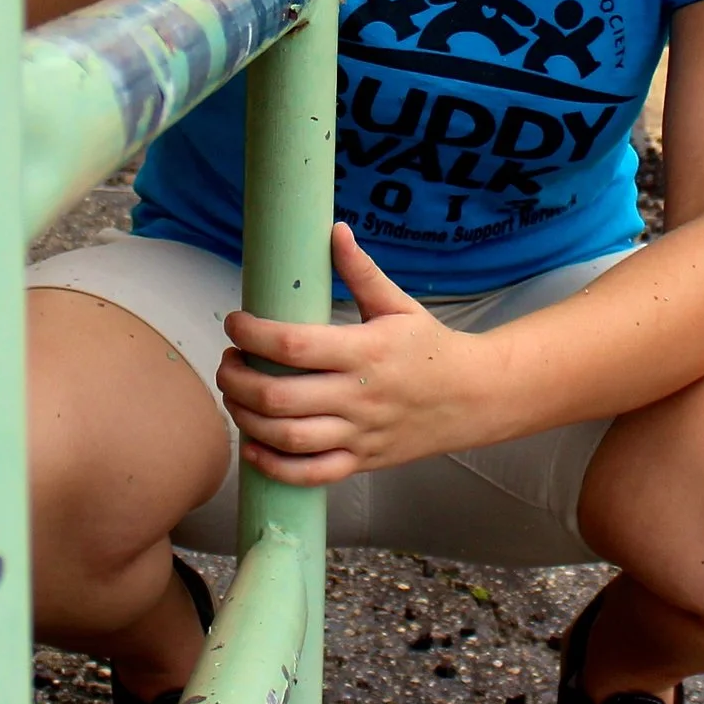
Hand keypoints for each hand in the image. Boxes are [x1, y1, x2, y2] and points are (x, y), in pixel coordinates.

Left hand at [216, 225, 493, 485]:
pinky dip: (274, 465)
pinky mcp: (363, 462)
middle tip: (227, 361)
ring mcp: (360, 434)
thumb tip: (334, 229)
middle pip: (278, 397)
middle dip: (237, 379)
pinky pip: (311, 474)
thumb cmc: (431, 348)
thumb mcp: (399, 305)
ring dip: (247, 418)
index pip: (292, 345)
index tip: (235, 323)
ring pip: (288, 438)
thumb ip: (361, 270)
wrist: (477, 398)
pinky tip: (253, 444)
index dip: (252, 334)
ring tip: (235, 395)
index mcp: (364, 352)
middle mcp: (359, 397)